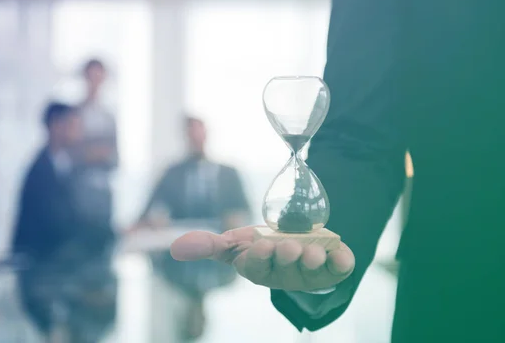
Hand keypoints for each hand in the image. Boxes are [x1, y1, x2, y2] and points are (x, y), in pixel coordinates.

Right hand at [170, 226, 354, 291]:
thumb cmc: (262, 246)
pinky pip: (341, 268)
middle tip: (287, 246)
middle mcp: (285, 274)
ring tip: (311, 250)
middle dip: (286, 257)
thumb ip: (208, 245)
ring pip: (312, 271)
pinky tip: (340, 253)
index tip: (261, 244)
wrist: (297, 241)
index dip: (260, 258)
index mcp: (260, 270)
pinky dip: (343, 261)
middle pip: (285, 269)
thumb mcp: (235, 243)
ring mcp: (311, 272)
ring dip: (312, 260)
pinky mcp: (333, 267)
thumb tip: (174, 248)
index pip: (257, 267)